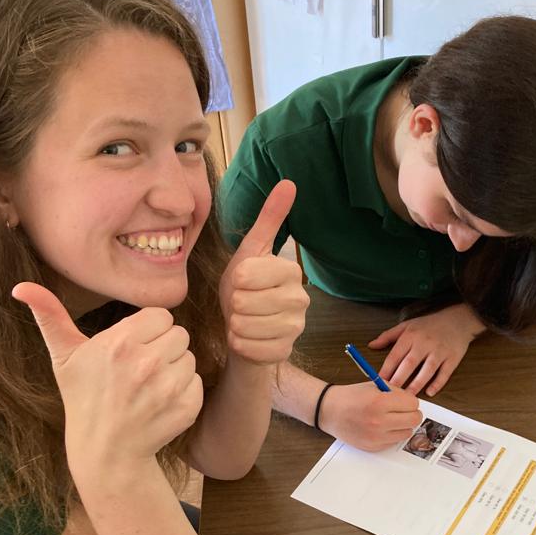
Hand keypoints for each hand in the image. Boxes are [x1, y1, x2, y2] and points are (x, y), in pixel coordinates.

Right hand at [12, 283, 202, 473]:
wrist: (105, 451)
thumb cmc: (83, 398)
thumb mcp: (64, 357)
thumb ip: (49, 316)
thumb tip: (21, 287)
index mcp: (120, 344)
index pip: (161, 316)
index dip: (149, 330)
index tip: (133, 347)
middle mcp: (146, 363)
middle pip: (179, 334)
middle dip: (163, 347)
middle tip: (141, 368)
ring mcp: (168, 387)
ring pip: (189, 358)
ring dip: (174, 369)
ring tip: (149, 386)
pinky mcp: (186, 407)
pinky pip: (197, 382)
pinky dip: (184, 391)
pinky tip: (160, 402)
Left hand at [220, 180, 308, 364]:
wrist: (244, 330)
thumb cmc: (245, 289)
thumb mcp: (250, 252)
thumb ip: (269, 220)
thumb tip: (289, 182)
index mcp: (291, 271)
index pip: (248, 274)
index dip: (236, 280)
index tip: (242, 283)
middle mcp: (301, 299)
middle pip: (245, 301)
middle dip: (234, 305)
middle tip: (241, 304)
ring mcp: (296, 328)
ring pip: (246, 326)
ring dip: (235, 325)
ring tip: (242, 321)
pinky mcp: (284, 352)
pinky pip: (248, 347)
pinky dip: (239, 344)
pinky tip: (245, 338)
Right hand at [318, 382, 422, 451]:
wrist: (329, 410)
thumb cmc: (351, 396)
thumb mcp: (375, 386)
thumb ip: (396, 392)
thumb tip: (413, 402)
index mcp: (380, 402)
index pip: (413, 404)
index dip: (410, 401)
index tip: (404, 401)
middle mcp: (379, 421)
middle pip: (414, 420)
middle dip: (412, 413)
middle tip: (403, 411)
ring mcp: (376, 436)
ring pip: (407, 433)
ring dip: (403, 425)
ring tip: (391, 419)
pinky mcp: (373, 447)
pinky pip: (394, 441)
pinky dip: (392, 434)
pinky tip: (382, 427)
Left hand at [369, 305, 483, 395]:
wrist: (457, 320)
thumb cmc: (429, 324)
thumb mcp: (407, 325)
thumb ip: (388, 336)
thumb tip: (371, 345)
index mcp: (411, 335)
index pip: (395, 355)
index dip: (386, 369)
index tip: (379, 382)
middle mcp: (425, 343)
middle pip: (410, 364)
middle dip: (399, 379)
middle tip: (390, 393)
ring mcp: (439, 351)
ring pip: (427, 370)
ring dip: (417, 384)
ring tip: (408, 397)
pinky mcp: (452, 358)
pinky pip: (445, 373)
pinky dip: (438, 383)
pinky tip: (430, 392)